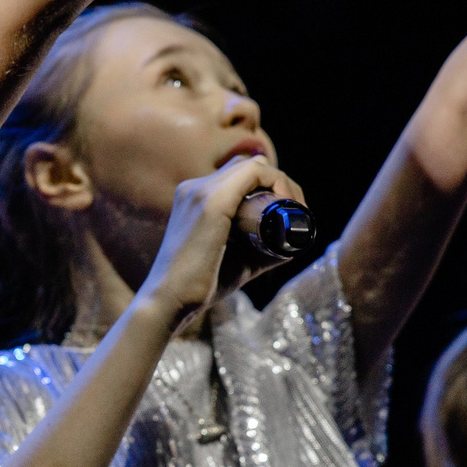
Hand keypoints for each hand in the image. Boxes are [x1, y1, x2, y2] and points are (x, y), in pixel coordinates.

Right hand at [133, 156, 305, 328]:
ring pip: (256, 166)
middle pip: (250, 166)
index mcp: (194, 196)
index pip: (240, 174)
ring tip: (295, 210)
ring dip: (282, 183)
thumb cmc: (200, 284)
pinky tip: (288, 204)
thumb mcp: (233, 257)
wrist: (169, 301)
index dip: (270, 186)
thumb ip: (257, 247)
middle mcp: (195, 187)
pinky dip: (278, 183)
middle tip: (296, 211)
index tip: (288, 212)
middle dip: (280, 183)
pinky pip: (254, 174)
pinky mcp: (212, 203)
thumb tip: (290, 246)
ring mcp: (201, 191)